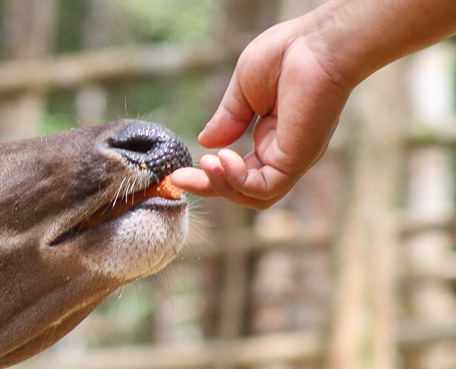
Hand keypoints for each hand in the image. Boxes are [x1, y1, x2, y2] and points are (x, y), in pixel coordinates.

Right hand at [171, 18, 355, 208]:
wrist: (316, 43)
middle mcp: (285, 152)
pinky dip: (238, 180)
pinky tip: (223, 157)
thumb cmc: (287, 54)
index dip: (210, 175)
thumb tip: (207, 142)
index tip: (180, 173)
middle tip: (179, 179)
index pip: (239, 170)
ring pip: (255, 196)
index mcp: (274, 137)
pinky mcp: (298, 160)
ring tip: (206, 164)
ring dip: (223, 187)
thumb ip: (228, 118)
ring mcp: (293, 158)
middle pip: (244, 190)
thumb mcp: (243, 89)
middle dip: (209, 187)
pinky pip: (263, 188)